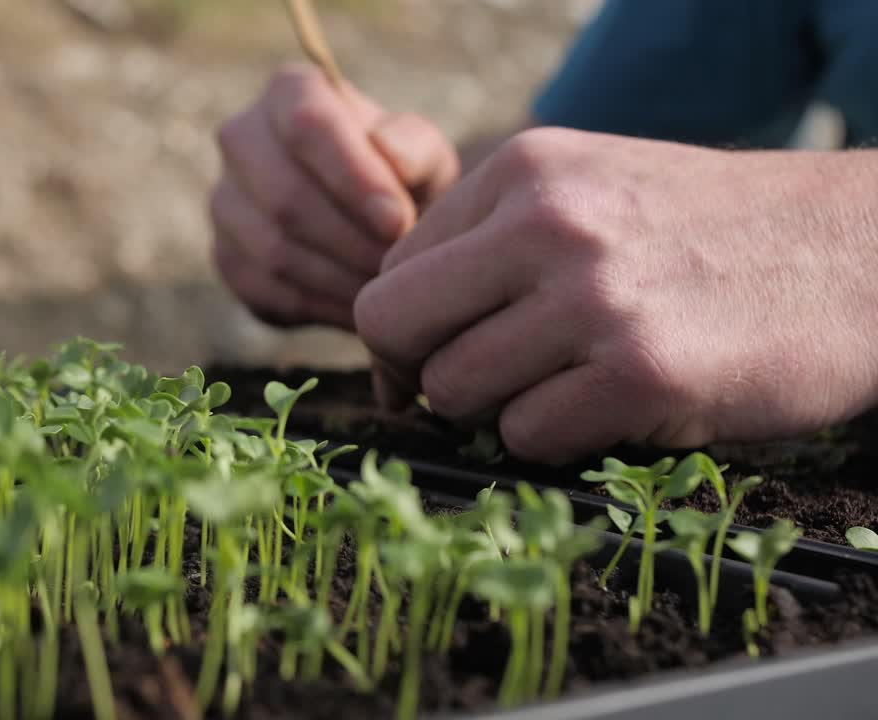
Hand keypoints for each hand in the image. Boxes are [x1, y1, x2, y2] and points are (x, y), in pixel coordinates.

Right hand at [211, 63, 457, 328]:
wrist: (371, 226)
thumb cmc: (401, 180)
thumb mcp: (424, 157)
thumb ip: (415, 147)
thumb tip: (388, 152)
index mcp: (289, 92)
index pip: (305, 125)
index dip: (351, 177)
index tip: (397, 222)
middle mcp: (241, 138)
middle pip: (284, 195)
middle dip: (351, 240)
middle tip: (398, 268)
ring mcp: (225, 201)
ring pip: (274, 250)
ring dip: (339, 279)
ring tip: (386, 291)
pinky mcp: (226, 258)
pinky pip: (267, 291)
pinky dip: (320, 306)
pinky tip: (358, 308)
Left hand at [355, 127, 877, 462]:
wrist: (857, 251)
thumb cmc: (708, 232)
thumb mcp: (591, 187)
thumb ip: (489, 240)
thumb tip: (395, 331)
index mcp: (522, 170)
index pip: (391, 269)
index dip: (405, 329)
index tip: (437, 354)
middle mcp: (545, 223)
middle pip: (393, 326)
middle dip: (420, 372)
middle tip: (476, 386)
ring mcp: (591, 297)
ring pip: (454, 391)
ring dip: (496, 410)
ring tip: (564, 387)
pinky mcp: (640, 373)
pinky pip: (527, 436)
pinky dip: (556, 439)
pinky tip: (610, 407)